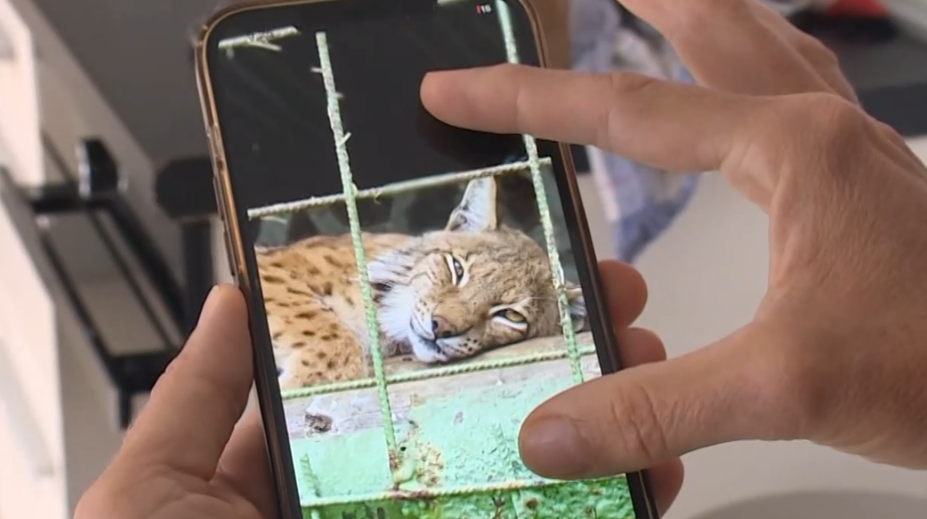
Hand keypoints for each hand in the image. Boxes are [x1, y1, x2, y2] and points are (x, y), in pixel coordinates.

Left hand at [73, 270, 669, 516]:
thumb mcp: (152, 492)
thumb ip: (197, 397)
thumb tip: (233, 296)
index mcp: (303, 472)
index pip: (389, 384)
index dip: (450, 331)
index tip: (511, 283)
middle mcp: (374, 508)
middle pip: (471, 427)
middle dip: (545, 370)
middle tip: (606, 320)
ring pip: (521, 485)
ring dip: (590, 438)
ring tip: (643, 384)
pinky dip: (599, 508)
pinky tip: (644, 479)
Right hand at [422, 0, 926, 504]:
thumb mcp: (784, 387)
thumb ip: (658, 407)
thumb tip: (554, 431)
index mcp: (791, 151)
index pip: (626, 110)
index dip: (526, 99)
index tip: (458, 91)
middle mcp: (823, 133)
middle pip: (715, 28)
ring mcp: (853, 156)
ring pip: (767, 49)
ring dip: (706, 18)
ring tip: (662, 2)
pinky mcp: (871, 191)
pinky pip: (802, 99)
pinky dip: (758, 75)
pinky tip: (749, 100)